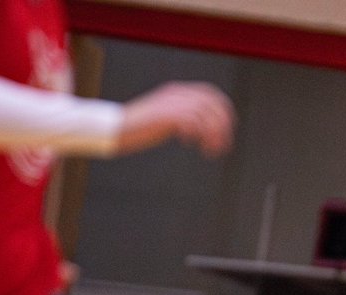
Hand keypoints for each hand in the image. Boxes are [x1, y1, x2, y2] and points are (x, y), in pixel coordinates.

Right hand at [117, 82, 234, 157]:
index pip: (212, 94)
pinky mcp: (166, 115)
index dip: (225, 111)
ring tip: (209, 151)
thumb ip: (184, 118)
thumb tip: (204, 129)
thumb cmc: (141, 128)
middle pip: (213, 105)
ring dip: (213, 136)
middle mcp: (177, 93)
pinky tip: (187, 144)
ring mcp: (172, 103)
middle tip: (222, 147)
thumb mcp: (167, 118)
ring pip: (206, 115)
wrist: (117, 128)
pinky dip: (196, 135)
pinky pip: (193, 122)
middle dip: (223, 128)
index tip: (228, 130)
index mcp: (178, 91)